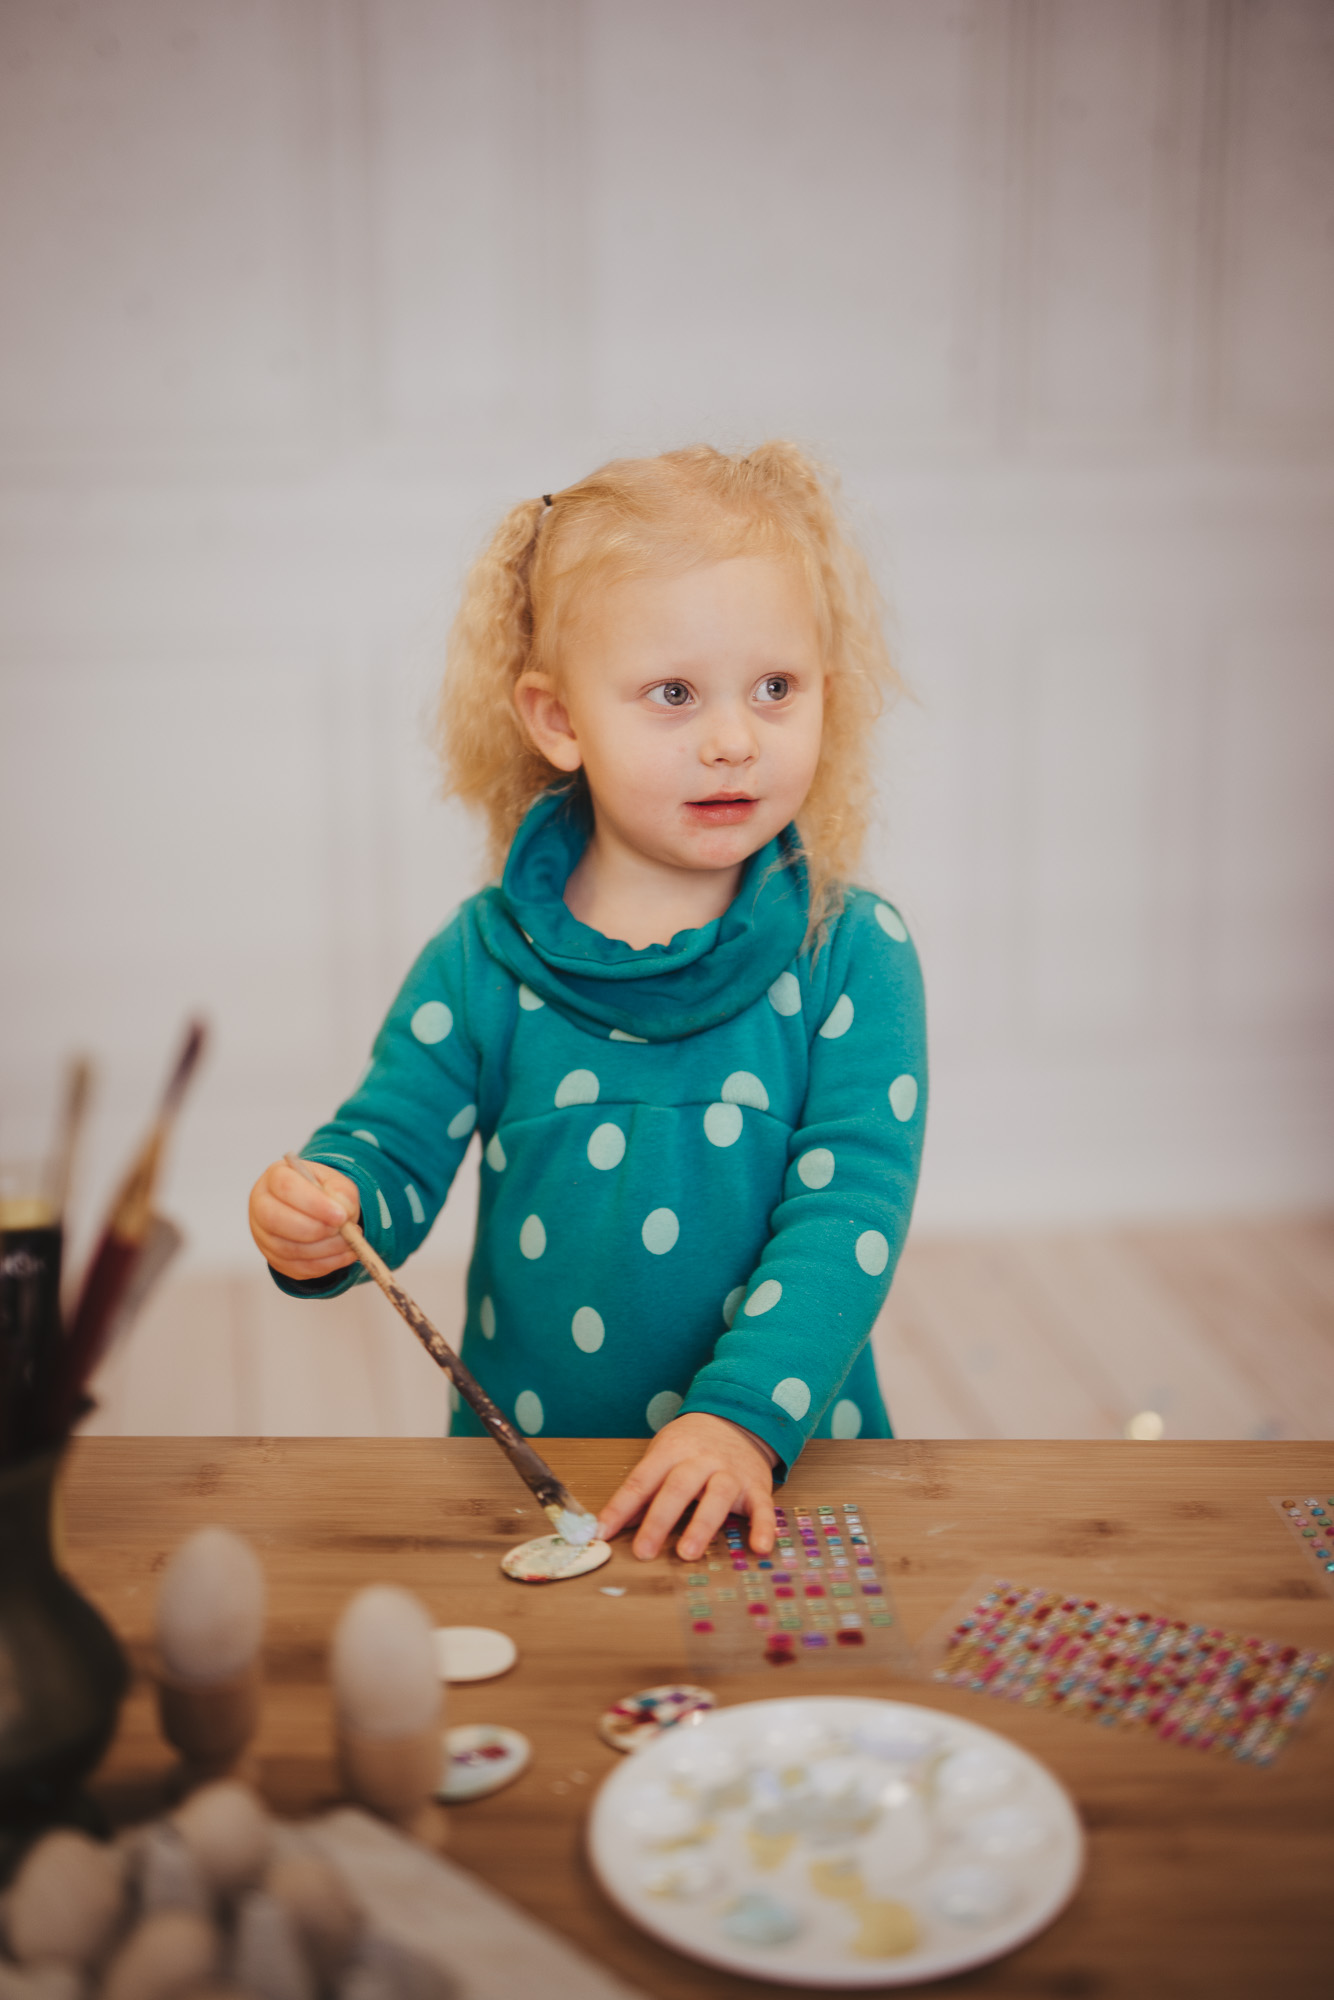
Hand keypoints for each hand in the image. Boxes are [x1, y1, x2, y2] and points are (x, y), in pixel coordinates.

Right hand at [248, 1157, 359, 1280]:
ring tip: (350, 1241)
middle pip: (275, 1220)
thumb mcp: (337, 1182)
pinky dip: (326, 1264)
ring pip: (288, 1249)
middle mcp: (261, 1205)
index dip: (314, 1203)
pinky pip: (298, 1267)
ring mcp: (263, 1235)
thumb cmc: (323, 1192)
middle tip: (343, 1229)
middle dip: (315, 1229)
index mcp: (275, 1177)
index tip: (341, 1215)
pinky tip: (345, 1254)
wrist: (319, 1211)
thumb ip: (342, 1191)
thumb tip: (343, 1210)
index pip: (286, 1187)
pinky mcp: (275, 1259)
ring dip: (325, 1249)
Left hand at [597, 1412, 776, 1561]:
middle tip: (643, 1550)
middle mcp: (701, 1460)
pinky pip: (763, 1508)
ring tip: (687, 1553)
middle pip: (678, 1487)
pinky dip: (763, 1528)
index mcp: (671, 1450)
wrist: (738, 1417)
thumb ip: (642, 1491)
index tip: (602, 1532)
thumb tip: (611, 1525)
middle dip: (659, 1520)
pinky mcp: (757, 1486)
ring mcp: (730, 1473)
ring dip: (701, 1526)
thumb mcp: (662, 1455)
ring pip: (717, 1496)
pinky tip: (759, 1548)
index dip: (621, 1507)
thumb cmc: (692, 1444)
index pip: (642, 1480)